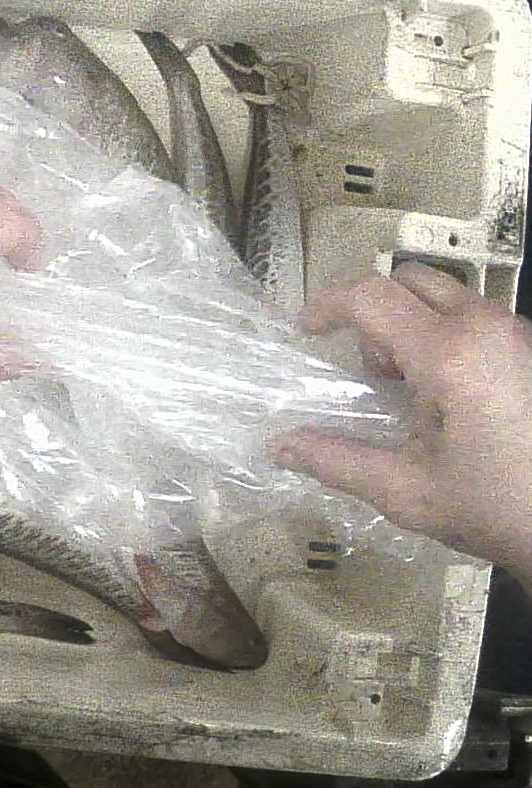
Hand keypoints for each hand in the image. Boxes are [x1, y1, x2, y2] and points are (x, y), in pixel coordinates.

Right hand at [272, 262, 531, 576]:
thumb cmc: (500, 508)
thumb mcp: (409, 492)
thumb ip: (338, 461)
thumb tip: (281, 447)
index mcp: (451, 355)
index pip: (370, 296)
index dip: (326, 305)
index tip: (306, 332)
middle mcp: (489, 328)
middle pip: (410, 279)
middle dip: (374, 311)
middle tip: (370, 370)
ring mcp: (521, 334)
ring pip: (449, 297)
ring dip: (414, 325)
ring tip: (413, 392)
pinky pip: (481, 320)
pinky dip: (449, 338)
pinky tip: (454, 400)